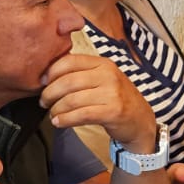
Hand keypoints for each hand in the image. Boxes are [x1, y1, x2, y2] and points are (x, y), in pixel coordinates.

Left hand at [40, 54, 159, 152]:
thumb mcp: (103, 79)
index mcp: (103, 64)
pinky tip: (59, 122)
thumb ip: (82, 74)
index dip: (51, 72)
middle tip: (44, 101)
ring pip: (72, 99)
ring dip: (56, 109)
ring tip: (52, 114)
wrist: (141, 120)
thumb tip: (48, 76)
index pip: (69, 61)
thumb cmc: (116, 100)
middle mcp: (108, 75)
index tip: (43, 82)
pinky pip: (81, 114)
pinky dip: (65, 120)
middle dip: (49, 93)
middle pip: (67, 81)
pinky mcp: (113, 111)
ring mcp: (112, 93)